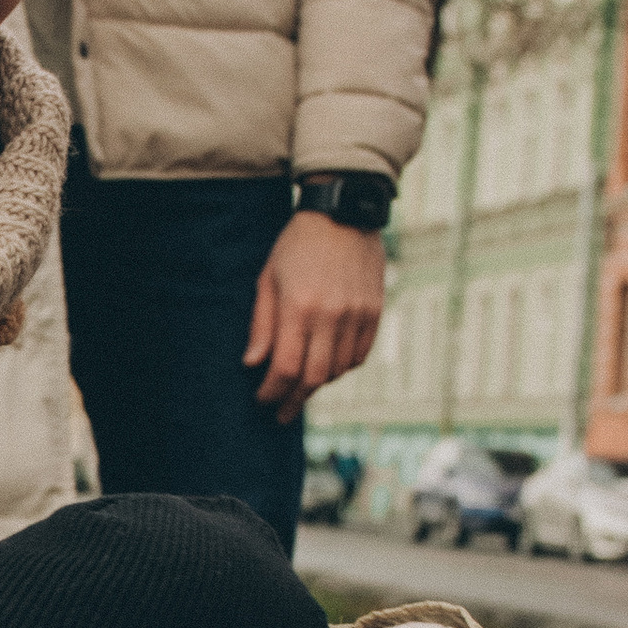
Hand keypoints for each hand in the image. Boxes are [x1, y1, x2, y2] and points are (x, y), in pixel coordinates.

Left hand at [245, 207, 385, 414]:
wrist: (344, 213)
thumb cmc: (297, 245)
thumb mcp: (268, 279)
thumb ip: (262, 324)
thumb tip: (253, 363)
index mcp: (299, 306)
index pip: (284, 367)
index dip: (271, 391)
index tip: (261, 400)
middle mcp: (331, 315)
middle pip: (314, 377)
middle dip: (294, 401)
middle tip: (281, 414)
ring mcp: (357, 315)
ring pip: (338, 371)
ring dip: (317, 385)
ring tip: (300, 389)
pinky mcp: (374, 312)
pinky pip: (359, 356)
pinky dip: (342, 369)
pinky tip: (327, 368)